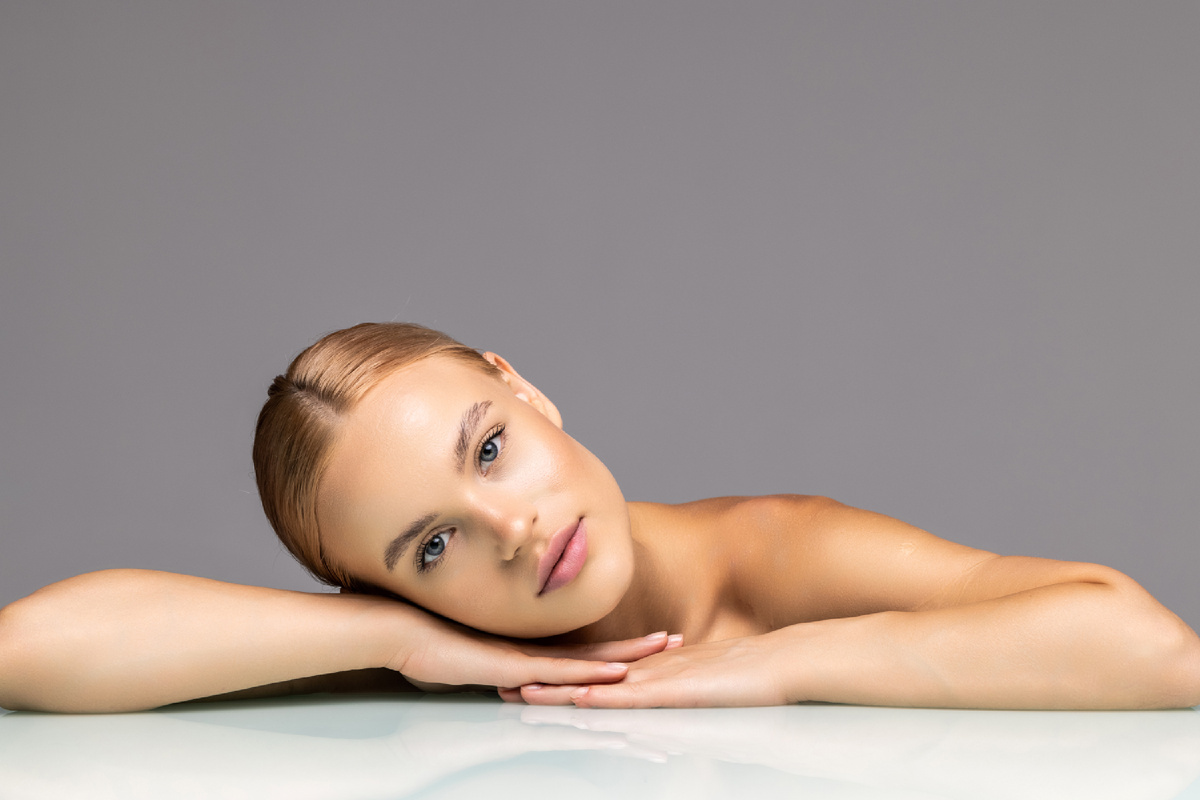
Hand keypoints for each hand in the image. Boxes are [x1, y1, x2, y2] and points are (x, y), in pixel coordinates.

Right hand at [384, 605, 677, 692]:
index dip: (618, 646)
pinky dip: (594, 672)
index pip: (584, 650)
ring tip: (664, 648)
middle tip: (674, 638)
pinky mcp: (515, 666)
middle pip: (597, 650)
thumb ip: (496, 665)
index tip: (649, 640)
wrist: (404, 632)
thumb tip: (509, 675)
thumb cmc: (431, 646)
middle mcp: (536, 651)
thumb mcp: (475, 661)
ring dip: (629, 655)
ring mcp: (527, 656)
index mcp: (530, 651)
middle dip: (638, 646)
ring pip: (590, 658)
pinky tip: (619, 672)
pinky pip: (562, 672)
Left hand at [507, 631, 793, 707]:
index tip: (527, 677)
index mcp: (651, 670)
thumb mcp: (706, 686)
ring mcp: (660, 679)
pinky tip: (577, 696)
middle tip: (502, 680)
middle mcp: (648, 671)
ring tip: (519, 690)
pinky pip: (633, 696)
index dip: (561, 674)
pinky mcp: (677, 690)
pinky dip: (603, 696)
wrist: (786, 660)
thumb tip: (661, 697)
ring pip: (599, 683)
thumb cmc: (753, 676)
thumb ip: (681, 688)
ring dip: (559, 689)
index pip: (596, 672)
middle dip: (545, 678)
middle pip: (586, 674)